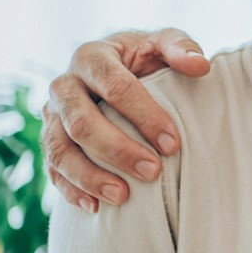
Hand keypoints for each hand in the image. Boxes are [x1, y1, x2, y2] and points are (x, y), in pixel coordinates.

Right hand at [44, 28, 209, 211]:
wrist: (116, 70)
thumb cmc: (144, 58)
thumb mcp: (161, 44)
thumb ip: (180, 47)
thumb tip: (200, 66)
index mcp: (91, 56)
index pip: (114, 86)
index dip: (144, 115)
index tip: (173, 143)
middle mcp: (63, 85)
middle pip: (81, 121)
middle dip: (117, 149)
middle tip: (153, 171)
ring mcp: (52, 116)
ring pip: (59, 149)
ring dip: (89, 176)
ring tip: (123, 197)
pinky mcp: (50, 141)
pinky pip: (52, 169)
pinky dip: (71, 190)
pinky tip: (96, 208)